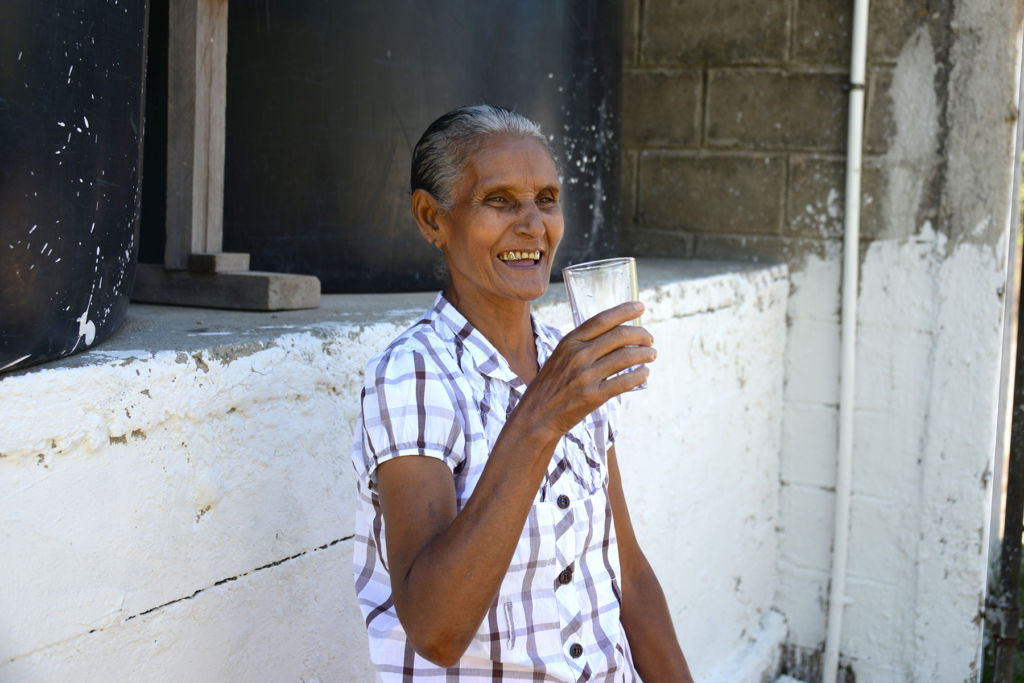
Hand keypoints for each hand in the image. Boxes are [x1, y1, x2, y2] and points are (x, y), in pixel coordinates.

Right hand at [517, 301, 655, 438]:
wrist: (537, 415)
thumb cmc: (550, 385)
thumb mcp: (560, 357)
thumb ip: (582, 346)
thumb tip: (614, 337)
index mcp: (569, 342)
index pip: (602, 320)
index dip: (624, 311)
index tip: (641, 306)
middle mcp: (578, 355)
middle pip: (619, 336)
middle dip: (641, 335)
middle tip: (650, 339)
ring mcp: (586, 376)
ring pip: (626, 357)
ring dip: (645, 354)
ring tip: (652, 355)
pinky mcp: (593, 396)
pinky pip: (624, 382)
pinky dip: (639, 375)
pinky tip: (644, 373)